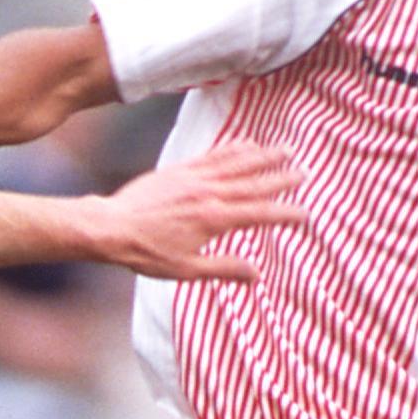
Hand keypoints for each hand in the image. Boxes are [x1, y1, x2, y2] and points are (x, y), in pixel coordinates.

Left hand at [92, 141, 303, 282]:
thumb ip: (224, 268)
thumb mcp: (186, 270)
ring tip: (285, 150)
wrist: (111, 227)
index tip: (305, 216)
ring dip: (264, 156)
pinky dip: (234, 148)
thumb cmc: (146, 253)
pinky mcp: (181, 170)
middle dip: (282, 178)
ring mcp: (195, 178)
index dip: (286, 214)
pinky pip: (214, 155)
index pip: (261, 214)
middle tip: (305, 173)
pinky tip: (247, 143)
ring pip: (237, 163)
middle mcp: (209, 193)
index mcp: (215, 220)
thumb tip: (257, 275)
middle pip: (255, 183)